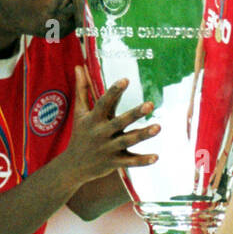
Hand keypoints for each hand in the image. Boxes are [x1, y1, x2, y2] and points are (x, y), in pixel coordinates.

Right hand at [60, 67, 159, 184]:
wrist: (73, 166)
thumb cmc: (80, 134)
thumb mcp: (79, 112)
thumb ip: (82, 89)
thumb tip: (78, 67)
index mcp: (93, 119)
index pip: (104, 103)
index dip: (114, 91)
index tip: (125, 80)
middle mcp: (101, 133)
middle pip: (119, 122)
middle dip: (134, 114)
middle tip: (150, 104)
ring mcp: (108, 148)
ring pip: (128, 140)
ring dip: (143, 134)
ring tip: (159, 127)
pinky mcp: (115, 162)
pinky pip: (130, 161)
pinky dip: (143, 161)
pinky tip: (157, 157)